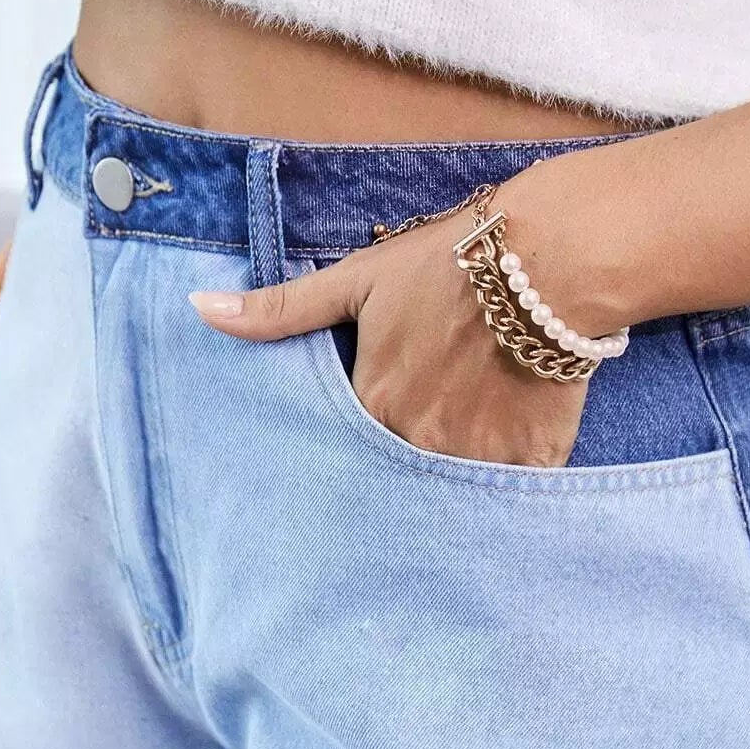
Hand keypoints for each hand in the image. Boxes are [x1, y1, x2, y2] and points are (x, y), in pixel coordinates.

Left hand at [188, 192, 594, 467]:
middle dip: (401, 469)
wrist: (549, 257)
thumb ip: (280, 310)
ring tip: (463, 450)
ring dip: (451, 477)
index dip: (357, 441)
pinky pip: (512, 491)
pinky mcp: (533, 459)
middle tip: (420, 440)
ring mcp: (479, 458)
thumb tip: (200, 309)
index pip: (348, 451)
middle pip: (399, 476)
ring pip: (453, 491)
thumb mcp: (357, 279)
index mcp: (374, 408)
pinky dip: (508, 479)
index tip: (368, 434)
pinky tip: (508, 451)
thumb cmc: (448, 262)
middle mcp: (420, 444)